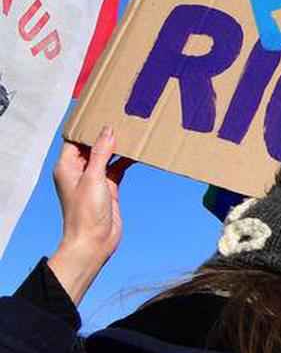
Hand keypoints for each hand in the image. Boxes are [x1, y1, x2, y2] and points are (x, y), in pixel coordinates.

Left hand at [48, 127, 134, 304]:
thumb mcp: (93, 178)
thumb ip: (100, 153)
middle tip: (122, 115)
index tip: (101, 110)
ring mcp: (95, 178)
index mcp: (67, 166)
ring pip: (107, 154)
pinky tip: (140, 151)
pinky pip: (118, 167)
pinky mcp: (109, 187)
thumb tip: (108, 130)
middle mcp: (79, 170)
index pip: (75, 139)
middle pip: (92, 144)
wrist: (93, 242)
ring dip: (119, 145)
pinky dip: (128, 159)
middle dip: (105, 132)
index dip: (87, 126)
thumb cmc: (85, 213)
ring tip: (133, 129)